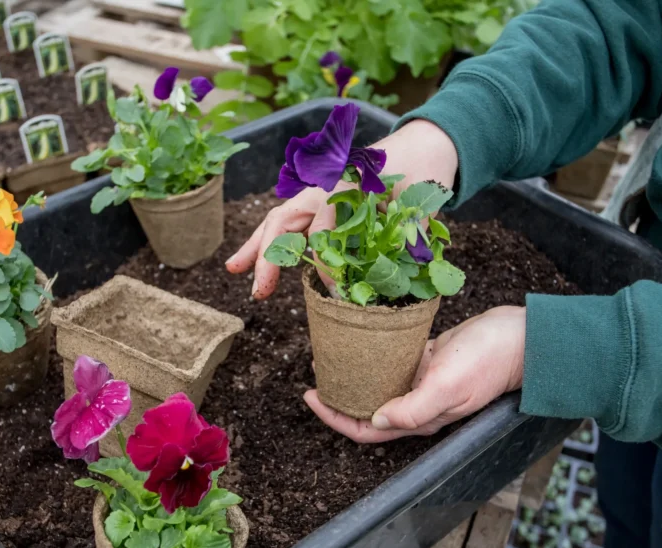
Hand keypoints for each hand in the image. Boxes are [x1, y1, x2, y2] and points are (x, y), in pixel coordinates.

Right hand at [226, 119, 457, 299]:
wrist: (426, 142)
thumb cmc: (424, 169)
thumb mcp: (421, 199)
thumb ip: (408, 232)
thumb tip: (399, 276)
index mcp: (345, 183)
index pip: (323, 228)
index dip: (326, 263)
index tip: (336, 290)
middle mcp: (323, 186)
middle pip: (283, 220)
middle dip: (267, 256)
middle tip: (259, 291)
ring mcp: (318, 193)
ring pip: (278, 220)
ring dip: (256, 247)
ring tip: (235, 270)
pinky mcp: (321, 201)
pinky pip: (289, 222)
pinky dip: (269, 242)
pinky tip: (250, 263)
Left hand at [304, 306, 526, 442]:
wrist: (521, 339)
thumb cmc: (487, 362)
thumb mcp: (447, 386)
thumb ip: (413, 409)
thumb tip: (376, 419)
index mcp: (419, 418)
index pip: (366, 429)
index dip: (335, 418)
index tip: (311, 396)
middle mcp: (417, 405)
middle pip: (367, 408)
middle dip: (338, 397)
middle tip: (316, 374)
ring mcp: (423, 382)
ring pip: (377, 384)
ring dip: (354, 374)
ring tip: (332, 355)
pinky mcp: (429, 360)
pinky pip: (393, 362)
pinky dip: (374, 355)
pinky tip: (361, 340)